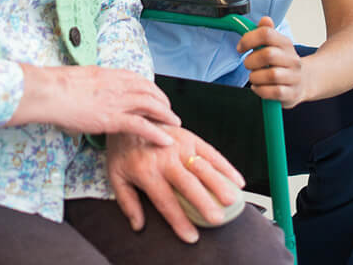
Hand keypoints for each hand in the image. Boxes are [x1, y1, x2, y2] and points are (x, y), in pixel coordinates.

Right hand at [12, 65, 180, 146]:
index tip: (158, 96)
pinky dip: (156, 132)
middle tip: (170, 112)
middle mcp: (118, 85)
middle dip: (163, 101)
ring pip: (151, 105)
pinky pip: (141, 126)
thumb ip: (94, 85)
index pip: (139, 79)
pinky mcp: (112, 118)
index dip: (152, 88)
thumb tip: (93, 91)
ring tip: (175, 125)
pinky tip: (165, 140)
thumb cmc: (59, 85)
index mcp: (110, 74)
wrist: (50, 91)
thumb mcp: (82, 78)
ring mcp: (116, 101)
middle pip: (150, 91)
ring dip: (166, 115)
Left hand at [106, 126, 245, 243]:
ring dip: (219, 184)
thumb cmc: (123, 149)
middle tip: (216, 218)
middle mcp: (164, 157)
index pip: (165, 200)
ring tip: (231, 201)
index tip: (191, 236)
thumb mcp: (116, 175)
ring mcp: (179, 145)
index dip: (179, 220)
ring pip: (203, 166)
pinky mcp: (189, 136)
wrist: (130, 116)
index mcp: (145, 170)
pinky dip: (225, 166)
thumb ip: (127, 202)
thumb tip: (138, 225)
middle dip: (203, 202)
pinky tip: (236, 181)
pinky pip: (211, 152)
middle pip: (187, 183)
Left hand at [238, 17, 306, 108]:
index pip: (266, 34)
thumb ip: (266, 32)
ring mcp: (294, 77)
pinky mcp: (292, 93)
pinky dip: (261, 90)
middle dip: (251, 61)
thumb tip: (265, 19)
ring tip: (255, 77)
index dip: (248, 39)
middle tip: (248, 64)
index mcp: (285, 43)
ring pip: (271, 75)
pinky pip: (274, 92)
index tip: (240, 47)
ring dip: (255, 77)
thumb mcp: (275, 44)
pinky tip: (259, 87)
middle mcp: (292, 59)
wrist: (304, 81)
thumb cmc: (282, 62)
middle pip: (267, 54)